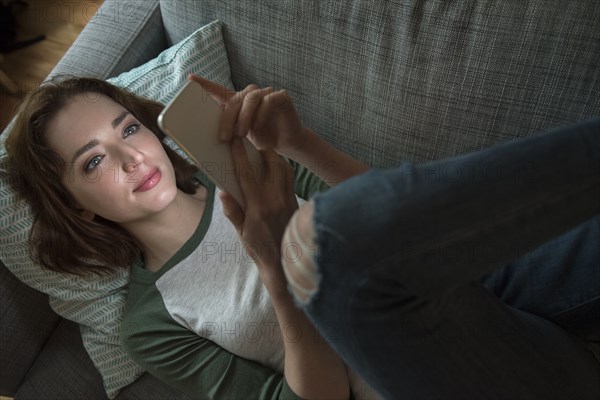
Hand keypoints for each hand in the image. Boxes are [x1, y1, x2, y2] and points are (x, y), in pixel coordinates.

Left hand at [188, 75, 307, 155]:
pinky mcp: (282, 97)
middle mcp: (252, 95)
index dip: (206, 84)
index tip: (191, 80)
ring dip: (244, 117)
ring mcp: (267, 94)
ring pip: (251, 97)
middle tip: (224, 138)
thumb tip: (212, 141)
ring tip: (241, 134)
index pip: (220, 91)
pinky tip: (258, 126)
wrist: (288, 145)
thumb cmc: (264, 140)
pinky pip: (269, 99)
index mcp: (239, 103)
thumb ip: (230, 132)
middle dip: (227, 118)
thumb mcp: (243, 138)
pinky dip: (261, 114)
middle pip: (235, 98)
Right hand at [219, 137, 297, 279]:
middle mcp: (275, 199)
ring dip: (275, 158)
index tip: (234, 141)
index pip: (246, 173)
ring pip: (285, 168)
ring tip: (265, 156)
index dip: (239, 155)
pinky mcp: (295, 202)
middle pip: (272, 163)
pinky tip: (276, 170)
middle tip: (253, 147)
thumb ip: (233, 211)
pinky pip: (291, 178)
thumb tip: (223, 191)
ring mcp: (287, 199)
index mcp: (257, 206)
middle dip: (262, 151)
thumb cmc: (259, 248)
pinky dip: (284, 169)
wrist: (284, 261)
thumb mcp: (240, 232)